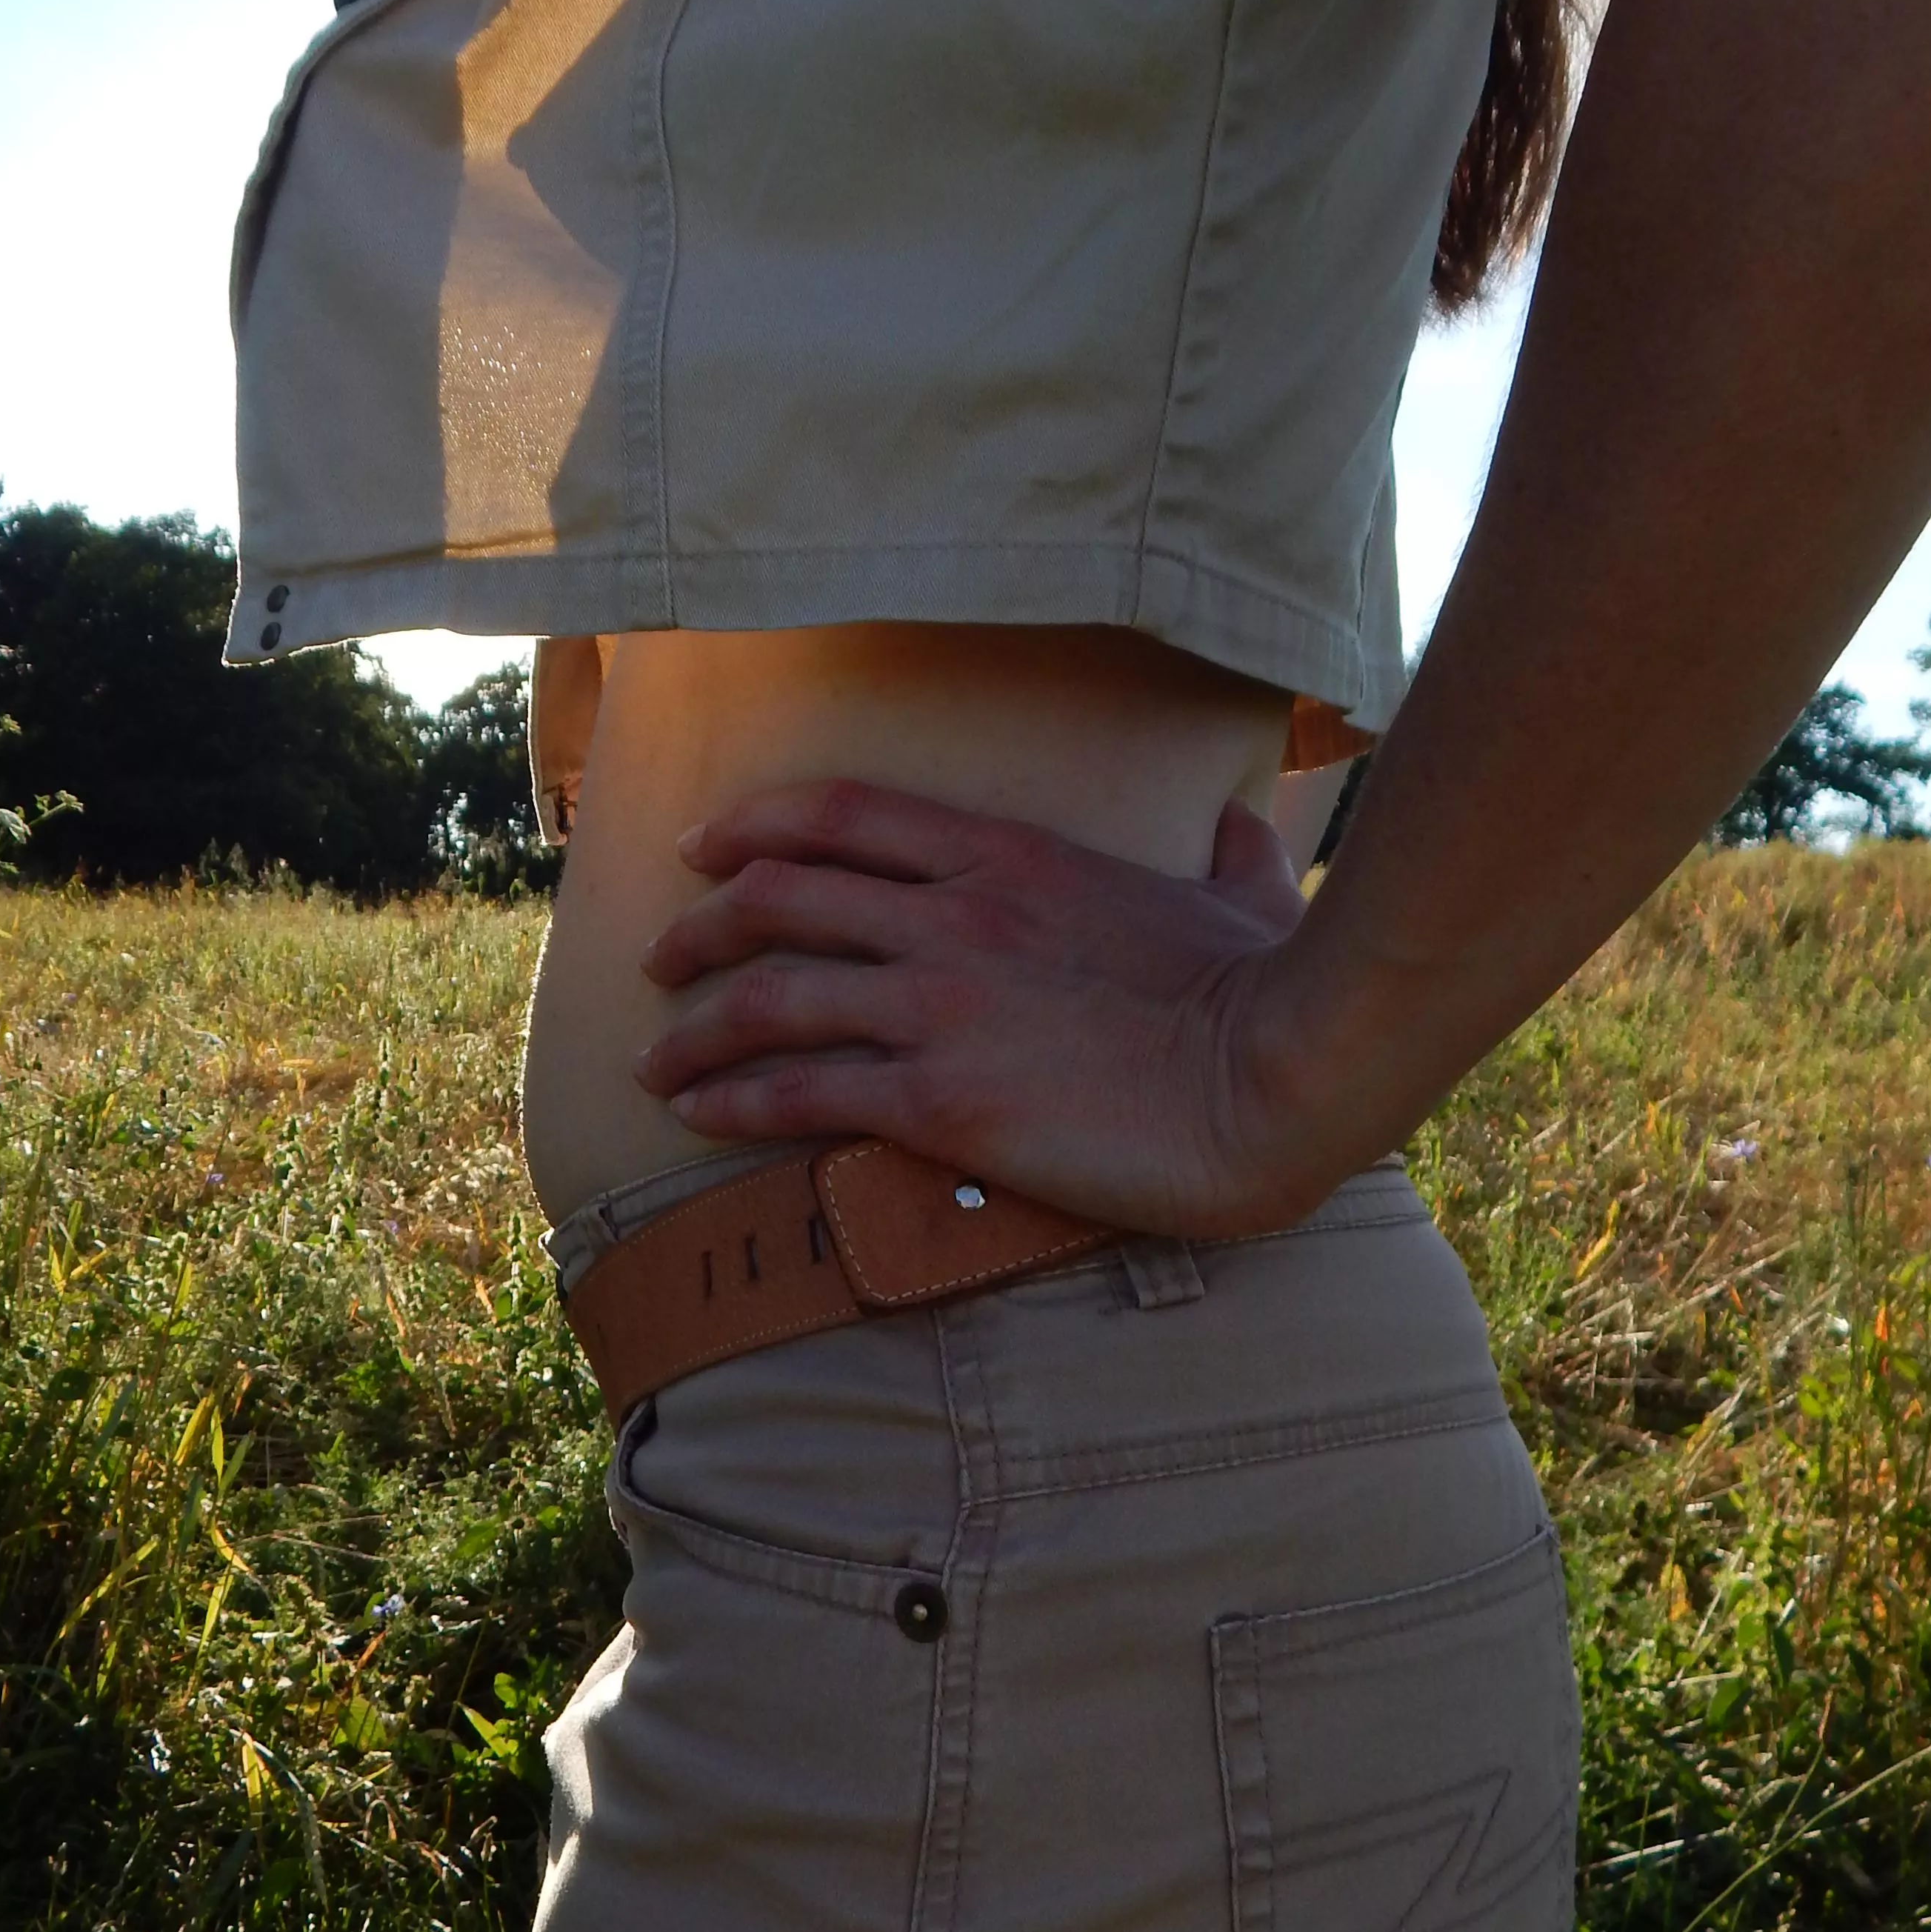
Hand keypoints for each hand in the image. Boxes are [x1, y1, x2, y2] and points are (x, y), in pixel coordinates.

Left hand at [632, 779, 1333, 1235]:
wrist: (1276, 1077)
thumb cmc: (1266, 991)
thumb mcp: (1242, 895)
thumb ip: (1227, 852)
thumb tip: (1240, 819)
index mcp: (1008, 858)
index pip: (842, 817)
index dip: (755, 827)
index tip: (707, 849)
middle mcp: (952, 917)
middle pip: (779, 897)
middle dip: (702, 924)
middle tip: (664, 956)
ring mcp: (938, 1006)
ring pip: (768, 997)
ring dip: (693, 1027)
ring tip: (654, 1057)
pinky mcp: (938, 1101)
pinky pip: (799, 1091)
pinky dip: (732, 1099)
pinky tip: (698, 1114)